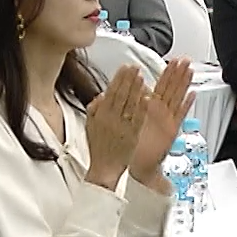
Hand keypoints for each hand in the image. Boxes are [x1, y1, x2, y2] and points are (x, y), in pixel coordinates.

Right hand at [83, 66, 147, 189]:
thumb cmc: (98, 148)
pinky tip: (147, 97)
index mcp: (101, 116)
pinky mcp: (133, 135)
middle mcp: (112, 120)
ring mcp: (123, 127)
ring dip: (136, 90)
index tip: (124, 68)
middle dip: (129, 80)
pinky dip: (142, 108)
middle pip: (121, 96)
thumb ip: (94, 109)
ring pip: (130, 105)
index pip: (111, 92)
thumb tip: (101, 96)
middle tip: (135, 68)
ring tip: (141, 77)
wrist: (104, 169)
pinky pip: (138, 119)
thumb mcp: (90, 126)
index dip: (119, 79)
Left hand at [128, 59, 195, 188]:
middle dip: (178, 73)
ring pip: (177, 97)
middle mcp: (161, 112)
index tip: (172, 61)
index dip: (167, 73)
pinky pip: (180, 114)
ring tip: (190, 70)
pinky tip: (193, 94)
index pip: (161, 86)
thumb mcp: (130, 118)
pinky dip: (187, 105)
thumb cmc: (131, 144)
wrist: (135, 163)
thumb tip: (138, 89)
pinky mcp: (171, 130)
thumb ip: (135, 104)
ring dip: (184, 84)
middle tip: (185, 60)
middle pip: (172, 88)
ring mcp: (167, 120)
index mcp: (150, 108)